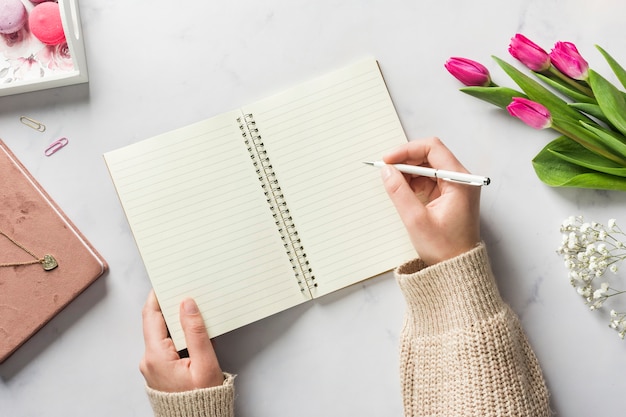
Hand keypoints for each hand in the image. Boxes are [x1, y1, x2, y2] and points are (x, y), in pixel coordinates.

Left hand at [139, 290, 223, 391]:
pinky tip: (189, 329)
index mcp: (156, 356)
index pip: (151, 317)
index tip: (164, 281)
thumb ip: (196, 331)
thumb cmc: (203, 398)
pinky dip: (175, 333)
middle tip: (181, 289)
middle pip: (155, 323)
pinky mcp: (159, 370)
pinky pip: (164, 345)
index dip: (157, 297)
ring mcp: (152, 366)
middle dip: (167, 305)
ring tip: (188, 306)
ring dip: (173, 320)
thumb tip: (187, 304)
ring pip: (160, 334)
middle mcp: (149, 360)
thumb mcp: (205, 363)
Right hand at [381, 137, 480, 264]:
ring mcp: (456, 187)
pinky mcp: (450, 195)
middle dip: (406, 160)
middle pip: (431, 155)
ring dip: (409, 172)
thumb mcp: (416, 220)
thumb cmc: (444, 249)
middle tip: (386, 170)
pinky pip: (429, 179)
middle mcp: (461, 179)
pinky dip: (414, 182)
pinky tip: (403, 191)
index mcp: (459, 181)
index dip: (407, 150)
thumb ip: (399, 192)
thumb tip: (386, 171)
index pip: (433, 148)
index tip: (388, 159)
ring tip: (393, 184)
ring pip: (428, 167)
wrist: (457, 270)